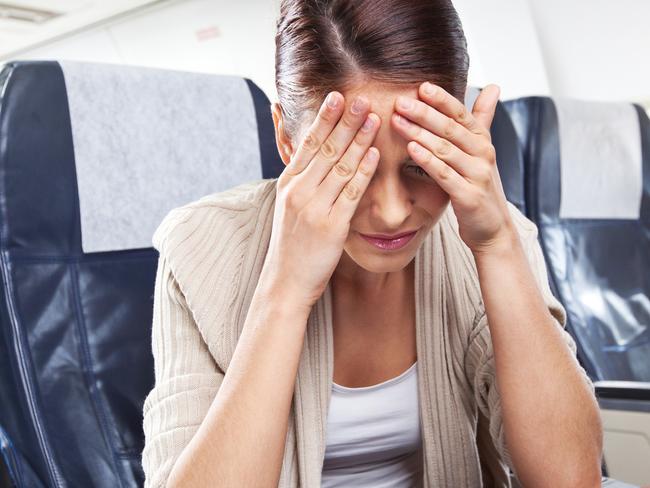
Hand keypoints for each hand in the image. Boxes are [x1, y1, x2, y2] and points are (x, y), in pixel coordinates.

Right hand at [260, 92, 381, 311]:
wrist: (286, 281)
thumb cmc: (292, 244)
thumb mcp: (288, 207)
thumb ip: (300, 179)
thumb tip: (309, 155)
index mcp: (288, 184)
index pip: (307, 144)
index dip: (323, 119)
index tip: (336, 96)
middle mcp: (299, 192)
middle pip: (325, 149)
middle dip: (344, 121)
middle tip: (360, 98)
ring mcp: (314, 208)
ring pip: (340, 166)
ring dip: (359, 140)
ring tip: (374, 117)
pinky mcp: (331, 226)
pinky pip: (351, 193)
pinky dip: (364, 171)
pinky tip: (375, 155)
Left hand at [391, 82, 516, 254]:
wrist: (492, 228)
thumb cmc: (480, 186)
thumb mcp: (482, 151)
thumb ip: (483, 118)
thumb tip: (492, 86)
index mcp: (482, 140)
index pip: (461, 113)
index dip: (442, 99)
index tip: (421, 86)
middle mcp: (483, 154)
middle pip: (451, 128)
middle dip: (424, 113)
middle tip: (400, 101)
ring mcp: (477, 175)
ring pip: (445, 149)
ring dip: (420, 133)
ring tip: (398, 121)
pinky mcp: (468, 196)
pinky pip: (444, 174)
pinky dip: (428, 160)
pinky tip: (411, 149)